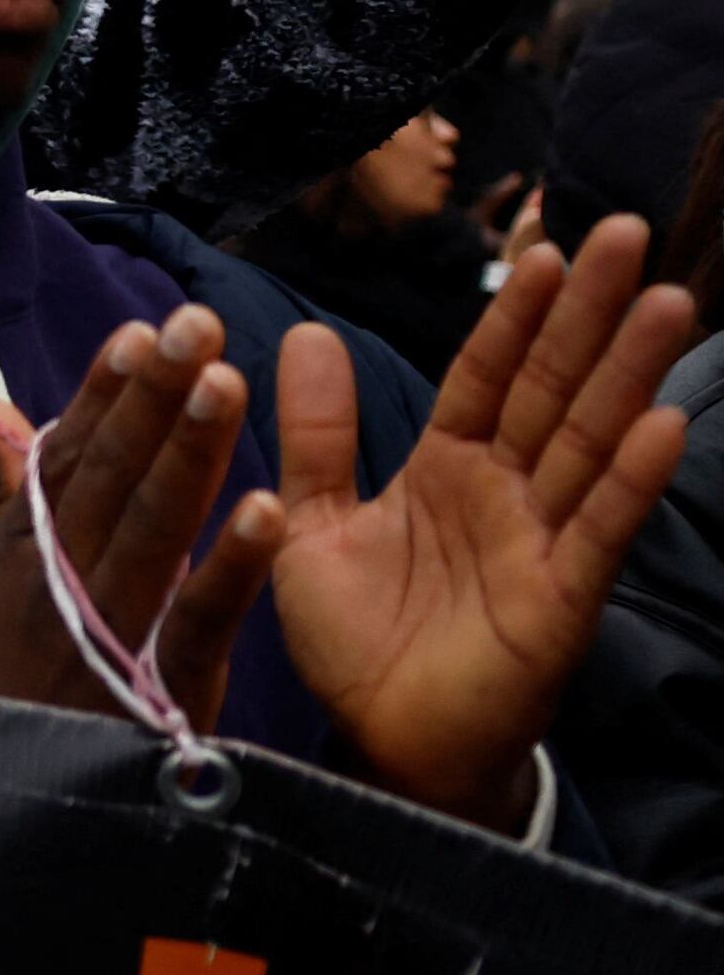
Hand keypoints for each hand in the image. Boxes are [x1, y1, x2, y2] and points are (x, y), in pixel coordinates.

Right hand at [0, 308, 271, 722]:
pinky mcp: (154, 685)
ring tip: (227, 381)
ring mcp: (102, 629)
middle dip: (152, 396)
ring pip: (149, 526)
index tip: (141, 331)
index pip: (68, 456)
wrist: (13, 811)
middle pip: (107, 473)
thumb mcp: (0, 594)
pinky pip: (195, 615)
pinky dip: (230, 562)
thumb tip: (14, 421)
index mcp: (22, 552)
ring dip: (188, 451)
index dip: (104, 393)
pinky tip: (266, 508)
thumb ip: (17, 504)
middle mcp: (53, 578)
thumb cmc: (18, 693)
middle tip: (194, 324)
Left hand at [260, 217, 694, 829]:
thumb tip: (305, 335)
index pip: (485, 372)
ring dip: (628, 374)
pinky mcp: (559, 598)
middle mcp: (502, 492)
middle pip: (551, 386)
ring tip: (668, 302)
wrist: (379, 741)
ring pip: (587, 440)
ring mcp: (540, 540)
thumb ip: (315, 435)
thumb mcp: (309, 522)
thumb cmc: (356, 638)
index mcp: (445, 466)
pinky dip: (627, 478)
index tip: (545, 245)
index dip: (515, 313)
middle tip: (626, 233)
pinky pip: (595, 528)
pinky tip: (661, 424)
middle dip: (588, 314)